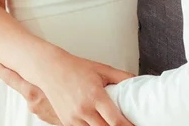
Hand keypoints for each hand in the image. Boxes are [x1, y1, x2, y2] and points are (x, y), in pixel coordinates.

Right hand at [0, 48, 134, 125]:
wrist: (51, 69)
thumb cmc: (77, 68)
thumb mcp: (102, 69)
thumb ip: (122, 76)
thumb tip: (137, 81)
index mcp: (96, 96)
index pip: (115, 121)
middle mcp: (84, 110)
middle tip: (126, 125)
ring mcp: (74, 119)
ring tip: (111, 122)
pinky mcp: (67, 123)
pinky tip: (98, 122)